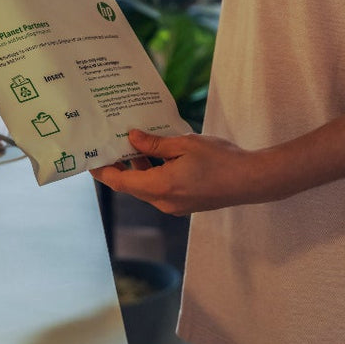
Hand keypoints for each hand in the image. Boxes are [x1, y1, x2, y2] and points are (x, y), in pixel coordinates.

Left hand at [91, 128, 271, 215]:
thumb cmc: (221, 160)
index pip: (120, 182)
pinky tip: (160, 156)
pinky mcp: (187, 203)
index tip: (91, 157)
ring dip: (140, 169)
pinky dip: (155, 175)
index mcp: (159, 187)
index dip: (103, 171)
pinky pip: (162, 190)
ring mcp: (176, 205)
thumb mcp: (185, 144)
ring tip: (136, 145)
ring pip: (147, 188)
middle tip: (113, 143)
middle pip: (132, 186)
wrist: (252, 180)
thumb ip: (155, 144)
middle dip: (121, 166)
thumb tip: (132, 138)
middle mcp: (163, 202)